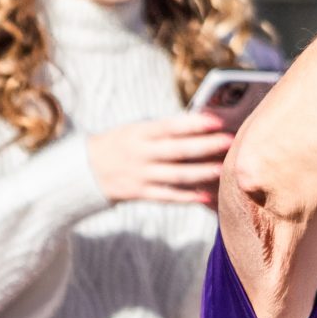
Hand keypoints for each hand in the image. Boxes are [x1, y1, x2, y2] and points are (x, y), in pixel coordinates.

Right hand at [86, 113, 232, 204]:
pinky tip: (207, 196)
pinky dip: (187, 197)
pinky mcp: (140, 193)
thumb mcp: (136, 130)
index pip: (169, 126)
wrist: (85, 170)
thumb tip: (203, 125)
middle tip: (231, 141)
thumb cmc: (122, 143)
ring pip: (176, 176)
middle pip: (177, 151)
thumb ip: (164, 130)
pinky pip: (168, 196)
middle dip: (205, 146)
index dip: (193, 123)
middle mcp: (140, 154)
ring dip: (202, 173)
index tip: (216, 120)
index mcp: (139, 133)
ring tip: (224, 169)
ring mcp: (140, 175)